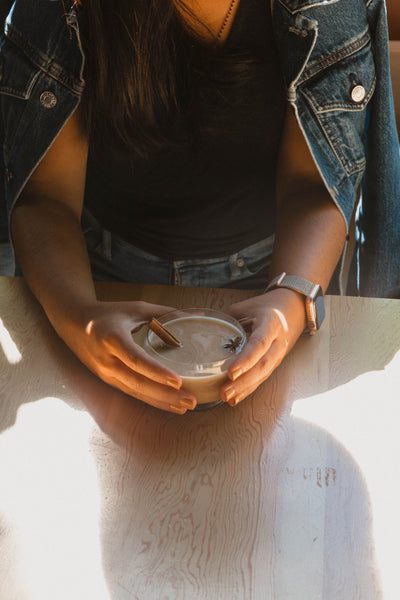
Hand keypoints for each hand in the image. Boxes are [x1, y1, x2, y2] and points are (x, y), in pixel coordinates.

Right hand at [59, 300, 196, 413]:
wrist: (74, 323)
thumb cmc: (108, 314)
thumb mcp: (135, 308)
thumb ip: (165, 312)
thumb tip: (196, 315)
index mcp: (113, 339)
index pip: (136, 359)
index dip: (157, 372)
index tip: (177, 380)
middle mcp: (107, 360)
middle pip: (138, 382)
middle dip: (166, 394)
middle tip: (191, 400)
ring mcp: (106, 374)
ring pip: (136, 392)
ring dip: (162, 402)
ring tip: (186, 406)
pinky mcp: (108, 381)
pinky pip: (133, 393)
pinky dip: (152, 400)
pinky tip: (170, 405)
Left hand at [220, 289, 305, 405]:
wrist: (290, 312)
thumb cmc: (263, 308)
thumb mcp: (245, 307)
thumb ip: (225, 318)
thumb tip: (196, 322)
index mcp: (271, 324)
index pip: (260, 344)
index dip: (246, 359)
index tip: (231, 372)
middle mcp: (278, 342)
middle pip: (262, 365)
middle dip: (243, 381)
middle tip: (224, 391)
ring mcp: (278, 355)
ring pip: (263, 375)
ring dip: (245, 389)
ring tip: (227, 397)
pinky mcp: (274, 364)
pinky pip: (261, 379)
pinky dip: (248, 390)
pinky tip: (235, 398)